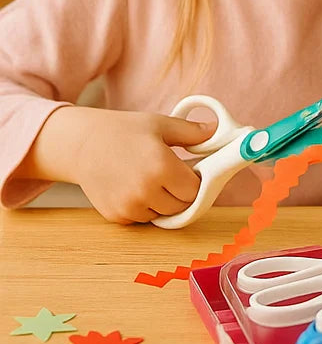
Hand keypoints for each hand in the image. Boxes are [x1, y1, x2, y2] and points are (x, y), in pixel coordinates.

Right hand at [24, 105, 214, 223]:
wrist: (82, 145)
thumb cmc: (123, 130)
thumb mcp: (160, 124)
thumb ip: (192, 132)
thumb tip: (217, 131)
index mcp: (161, 167)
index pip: (195, 190)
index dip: (197, 182)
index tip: (192, 172)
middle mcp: (145, 191)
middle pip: (181, 206)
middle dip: (183, 193)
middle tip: (174, 176)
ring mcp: (128, 206)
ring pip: (163, 215)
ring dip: (165, 202)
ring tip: (155, 180)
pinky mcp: (116, 216)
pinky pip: (143, 218)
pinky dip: (146, 208)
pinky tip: (138, 187)